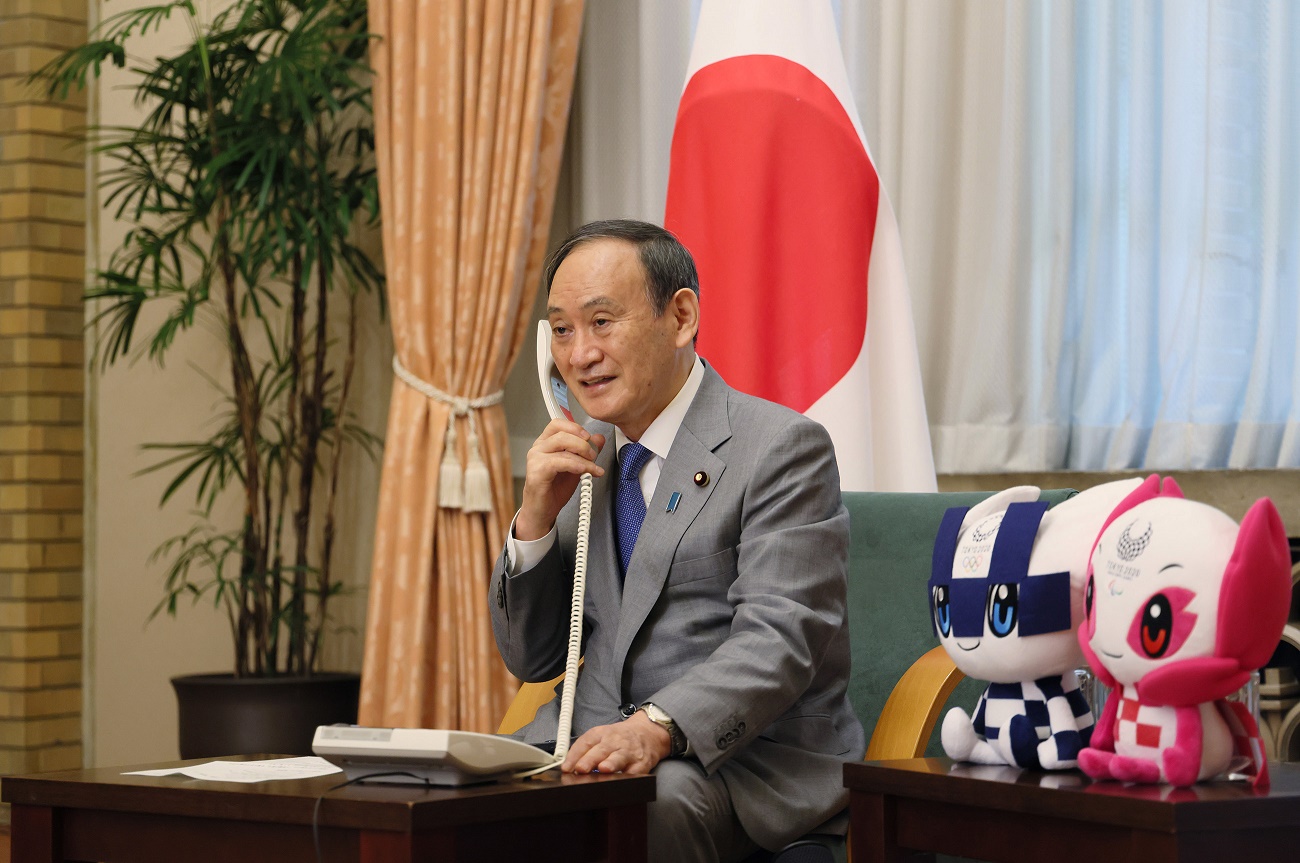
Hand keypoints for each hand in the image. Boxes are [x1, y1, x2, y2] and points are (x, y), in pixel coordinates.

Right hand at [515, 420, 604, 540]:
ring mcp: (535, 459)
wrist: (543, 512)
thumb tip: (599, 438)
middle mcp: (538, 448)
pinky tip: (585, 472)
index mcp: (546, 443)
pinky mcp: (536, 472)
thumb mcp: (576, 467)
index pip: (559, 423)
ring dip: (583, 456)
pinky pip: (559, 462)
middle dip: (583, 442)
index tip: (590, 439)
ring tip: (593, 468)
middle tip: (594, 455)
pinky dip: (575, 465)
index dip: (576, 428)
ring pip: (562, 445)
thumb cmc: (555, 489)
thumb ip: (587, 452)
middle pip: (562, 432)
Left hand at [561, 712, 670, 774]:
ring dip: (611, 763)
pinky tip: (623, 781)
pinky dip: (629, 776)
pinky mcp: (641, 763)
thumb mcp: (600, 737)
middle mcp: (615, 741)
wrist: (647, 733)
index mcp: (601, 733)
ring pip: (619, 757)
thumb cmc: (619, 738)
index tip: (566, 767)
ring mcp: (629, 752)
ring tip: (604, 769)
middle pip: (601, 749)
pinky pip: (635, 771)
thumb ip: (584, 750)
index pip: (585, 742)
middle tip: (581, 768)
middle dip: (590, 759)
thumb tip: (568, 767)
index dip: (575, 755)